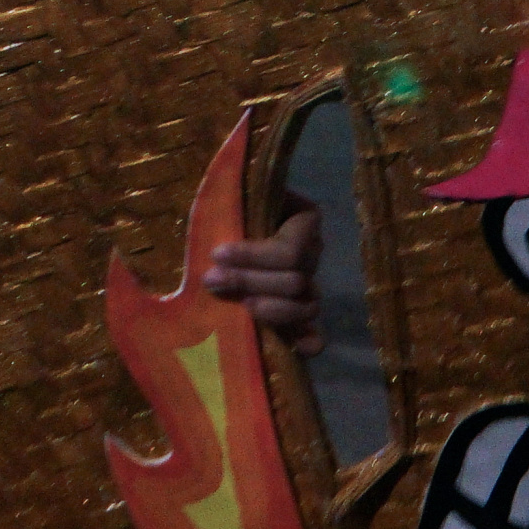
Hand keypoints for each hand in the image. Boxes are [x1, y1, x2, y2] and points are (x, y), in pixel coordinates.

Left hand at [204, 198, 325, 355]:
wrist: (223, 236)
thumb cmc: (227, 211)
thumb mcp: (232, 198)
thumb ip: (230, 198)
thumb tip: (225, 180)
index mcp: (304, 219)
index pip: (289, 249)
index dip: (254, 256)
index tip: (217, 254)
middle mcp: (312, 253)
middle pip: (295, 280)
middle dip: (251, 282)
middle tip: (212, 281)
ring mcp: (311, 285)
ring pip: (307, 307)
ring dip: (273, 311)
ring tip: (242, 309)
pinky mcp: (301, 316)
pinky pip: (316, 334)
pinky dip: (307, 343)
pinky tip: (294, 348)